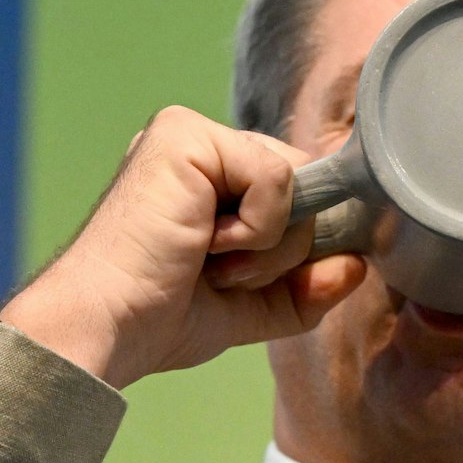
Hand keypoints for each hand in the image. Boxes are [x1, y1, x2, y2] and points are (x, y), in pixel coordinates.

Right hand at [0, 106, 365, 388]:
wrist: (107, 326)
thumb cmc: (155, 320)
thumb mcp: (248, 307)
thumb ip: (303, 287)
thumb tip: (355, 266)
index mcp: (205, 180)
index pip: (292, 190)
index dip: (297, 238)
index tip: (253, 279)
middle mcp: (197, 148)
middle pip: (303, 184)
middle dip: (281, 248)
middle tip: (219, 274)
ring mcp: (189, 136)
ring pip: (295, 180)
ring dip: (267, 245)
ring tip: (206, 262)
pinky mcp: (187, 137)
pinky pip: (276, 177)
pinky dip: (256, 228)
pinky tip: (202, 243)